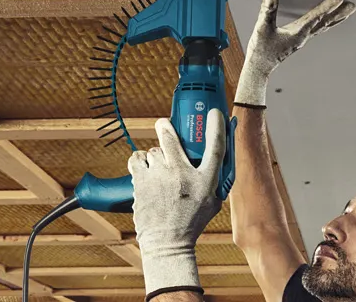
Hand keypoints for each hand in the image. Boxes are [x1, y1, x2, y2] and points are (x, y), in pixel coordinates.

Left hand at [128, 109, 225, 299]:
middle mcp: (183, 175)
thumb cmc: (191, 221)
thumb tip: (213, 156)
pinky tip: (145, 170)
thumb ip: (213, 177)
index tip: (214, 113)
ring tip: (158, 168)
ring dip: (155, 156)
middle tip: (164, 124)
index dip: (217, 126)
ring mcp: (160, 178)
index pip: (216, 146)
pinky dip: (140, 162)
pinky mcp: (142, 182)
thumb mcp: (213, 200)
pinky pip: (138, 159)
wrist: (167, 243)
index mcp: (205, 180)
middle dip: (166, 127)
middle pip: (172, 139)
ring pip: (153, 151)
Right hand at [234, 0, 355, 105]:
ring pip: (324, 27)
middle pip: (325, 23)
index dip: (327, 6)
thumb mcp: (261, 27)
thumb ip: (267, 10)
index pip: (315, 17)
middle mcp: (303, 36)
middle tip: (352, 6)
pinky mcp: (299, 40)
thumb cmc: (261, 50)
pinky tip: (328, 21)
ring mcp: (302, 39)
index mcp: (297, 32)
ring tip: (348, 12)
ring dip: (336, 19)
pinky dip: (327, 24)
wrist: (259, 67)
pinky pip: (318, 30)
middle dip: (339, 13)